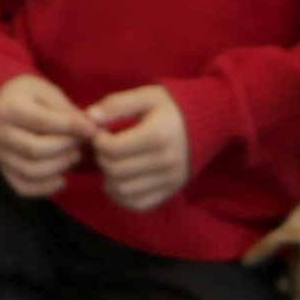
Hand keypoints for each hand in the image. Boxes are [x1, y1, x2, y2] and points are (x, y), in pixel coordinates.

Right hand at [0, 72, 94, 198]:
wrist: (8, 104)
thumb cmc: (34, 98)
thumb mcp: (50, 94)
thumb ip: (69, 112)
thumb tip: (92, 130)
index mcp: (9, 107)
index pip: (41, 122)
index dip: (70, 127)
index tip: (91, 129)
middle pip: (34, 149)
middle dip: (65, 148)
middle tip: (82, 143)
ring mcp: (0, 155)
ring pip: (31, 171)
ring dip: (60, 166)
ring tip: (75, 155)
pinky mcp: (4, 171)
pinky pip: (24, 188)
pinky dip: (46, 188)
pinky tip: (62, 178)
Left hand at [82, 86, 193, 212]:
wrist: (210, 120)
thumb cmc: (173, 106)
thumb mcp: (147, 96)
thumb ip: (116, 104)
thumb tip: (88, 117)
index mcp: (158, 135)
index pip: (113, 148)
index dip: (98, 141)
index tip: (101, 133)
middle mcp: (165, 161)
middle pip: (115, 170)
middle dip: (102, 158)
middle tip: (104, 148)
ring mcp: (170, 179)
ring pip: (123, 190)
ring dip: (109, 179)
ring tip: (112, 162)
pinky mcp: (172, 190)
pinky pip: (138, 203)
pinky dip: (122, 196)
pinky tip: (119, 181)